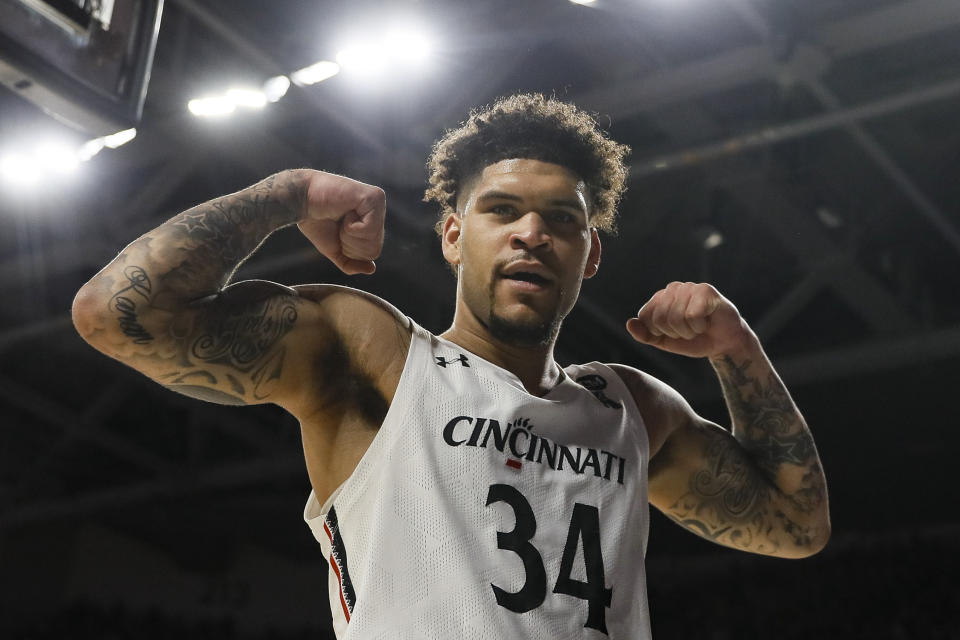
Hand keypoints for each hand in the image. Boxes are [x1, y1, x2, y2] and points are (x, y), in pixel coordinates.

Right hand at [296, 170, 385, 274]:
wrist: (300, 200)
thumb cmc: (316, 221)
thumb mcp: (335, 249)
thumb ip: (352, 262)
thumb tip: (372, 269)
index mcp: (372, 220)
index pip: (373, 253)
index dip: (351, 250)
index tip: (337, 230)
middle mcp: (379, 209)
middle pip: (375, 249)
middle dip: (350, 244)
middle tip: (338, 224)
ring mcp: (379, 201)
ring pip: (373, 240)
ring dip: (349, 235)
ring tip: (341, 216)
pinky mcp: (374, 196)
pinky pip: (369, 229)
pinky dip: (351, 226)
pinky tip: (345, 211)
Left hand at [626, 282, 751, 358]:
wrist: (724, 343)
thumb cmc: (695, 339)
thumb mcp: (665, 341)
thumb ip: (645, 335)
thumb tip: (629, 323)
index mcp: (659, 298)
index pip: (645, 317)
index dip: (659, 332)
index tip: (673, 333)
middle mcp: (672, 289)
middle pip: (659, 318)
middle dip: (675, 333)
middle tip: (688, 330)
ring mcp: (689, 287)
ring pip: (676, 317)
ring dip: (689, 331)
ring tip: (698, 326)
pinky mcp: (705, 290)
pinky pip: (692, 315)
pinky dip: (699, 326)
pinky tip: (707, 321)